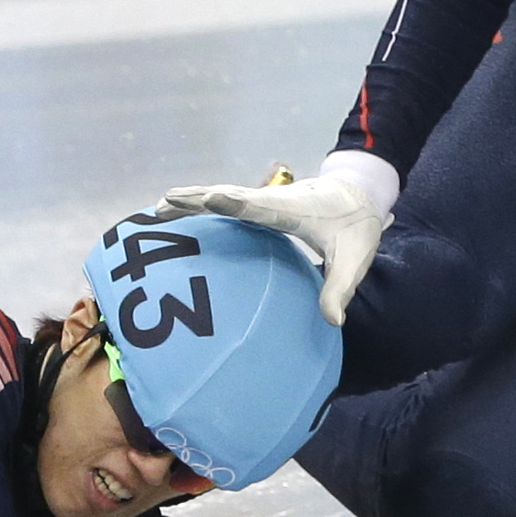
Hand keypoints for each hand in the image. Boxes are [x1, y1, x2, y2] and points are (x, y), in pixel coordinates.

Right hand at [155, 172, 389, 324]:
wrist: (357, 194)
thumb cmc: (355, 227)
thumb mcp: (355, 260)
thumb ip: (340, 289)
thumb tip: (333, 322)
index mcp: (292, 211)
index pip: (258, 208)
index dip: (234, 203)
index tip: (210, 199)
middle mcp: (271, 201)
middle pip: (228, 197)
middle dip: (196, 200)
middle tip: (164, 203)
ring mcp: (263, 200)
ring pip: (222, 197)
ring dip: (191, 200)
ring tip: (159, 207)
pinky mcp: (258, 204)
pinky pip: (225, 203)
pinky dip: (200, 205)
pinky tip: (177, 211)